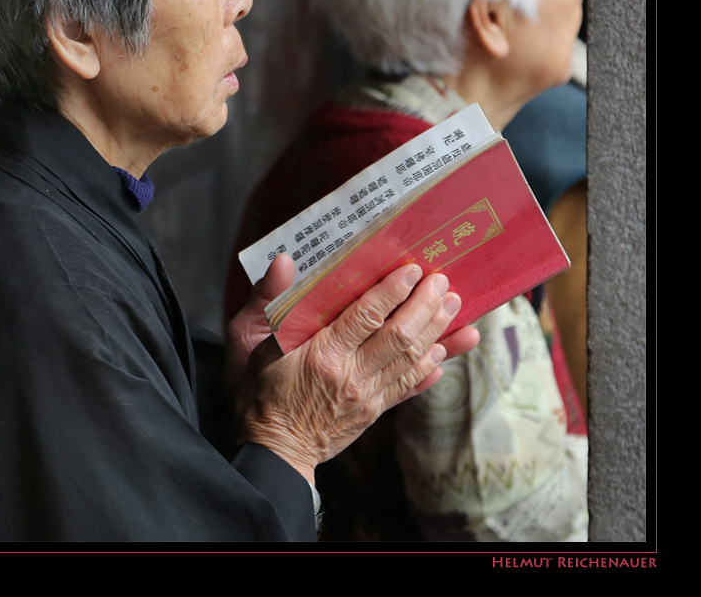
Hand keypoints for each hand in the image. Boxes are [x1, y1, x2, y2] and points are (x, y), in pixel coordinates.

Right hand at [235, 256, 478, 482]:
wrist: (274, 449)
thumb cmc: (262, 391)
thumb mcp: (256, 342)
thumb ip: (268, 299)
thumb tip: (283, 260)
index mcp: (324, 355)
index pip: (366, 316)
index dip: (392, 291)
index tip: (411, 270)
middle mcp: (352, 376)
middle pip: (399, 336)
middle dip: (425, 306)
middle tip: (442, 281)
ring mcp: (368, 397)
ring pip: (412, 360)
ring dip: (437, 331)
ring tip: (454, 306)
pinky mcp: (375, 412)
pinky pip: (409, 387)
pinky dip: (430, 368)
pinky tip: (446, 351)